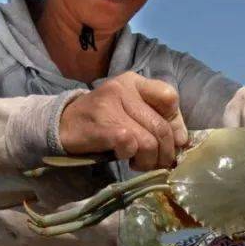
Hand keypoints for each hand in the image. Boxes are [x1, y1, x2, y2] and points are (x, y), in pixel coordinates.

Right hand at [58, 72, 188, 170]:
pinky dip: (132, 157)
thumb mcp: (131, 111)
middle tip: (160, 163)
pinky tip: (125, 158)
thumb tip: (183, 140)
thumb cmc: (103, 120)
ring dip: (150, 160)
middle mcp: (123, 88)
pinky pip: (131, 145)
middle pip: (161, 126)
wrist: (62, 125)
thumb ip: (157, 119)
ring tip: (142, 163)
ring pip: (149, 140)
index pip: (169, 97)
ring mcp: (111, 105)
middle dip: (166, 152)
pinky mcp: (102, 125)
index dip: (176, 124)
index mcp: (134, 82)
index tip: (172, 140)